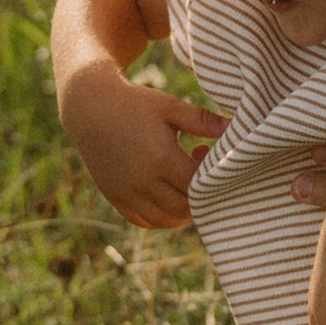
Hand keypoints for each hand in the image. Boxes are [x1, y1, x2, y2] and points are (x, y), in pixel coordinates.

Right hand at [61, 63, 224, 226]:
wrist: (90, 108)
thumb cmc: (136, 103)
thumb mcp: (171, 107)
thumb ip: (204, 120)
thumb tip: (235, 126)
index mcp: (161, 158)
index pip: (199, 184)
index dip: (210, 173)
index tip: (203, 152)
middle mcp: (143, 181)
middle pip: (186, 207)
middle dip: (199, 193)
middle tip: (195, 169)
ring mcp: (128, 193)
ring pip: (166, 219)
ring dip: (183, 210)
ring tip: (183, 184)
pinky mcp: (116, 198)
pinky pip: (144, 221)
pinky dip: (161, 217)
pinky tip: (166, 195)